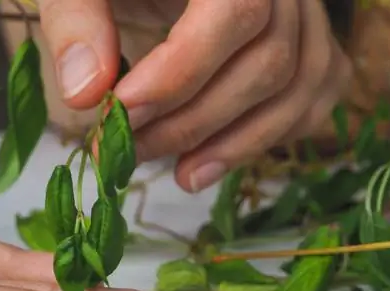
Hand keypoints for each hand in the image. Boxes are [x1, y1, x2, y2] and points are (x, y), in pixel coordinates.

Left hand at [35, 0, 350, 191]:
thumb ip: (76, 21)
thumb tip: (85, 94)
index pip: (235, 12)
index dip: (181, 74)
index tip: (123, 113)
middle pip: (269, 64)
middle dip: (194, 122)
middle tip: (132, 151)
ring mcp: (309, 17)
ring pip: (299, 90)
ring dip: (237, 145)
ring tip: (182, 176)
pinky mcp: (311, 47)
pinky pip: (313, 99)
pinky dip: (272, 136)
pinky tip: (222, 157)